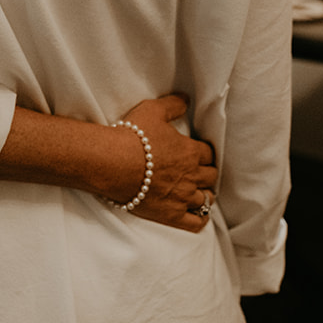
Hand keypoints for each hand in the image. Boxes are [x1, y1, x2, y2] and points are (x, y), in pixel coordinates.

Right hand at [117, 94, 217, 233]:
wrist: (112, 163)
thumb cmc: (132, 136)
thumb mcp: (152, 110)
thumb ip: (173, 105)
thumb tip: (186, 100)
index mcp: (190, 152)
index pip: (208, 154)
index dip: (203, 153)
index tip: (197, 153)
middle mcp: (191, 176)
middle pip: (211, 177)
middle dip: (206, 173)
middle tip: (197, 172)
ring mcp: (183, 197)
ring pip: (206, 199)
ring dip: (204, 194)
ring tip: (197, 192)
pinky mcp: (172, 215)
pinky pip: (196, 222)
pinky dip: (201, 219)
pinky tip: (198, 215)